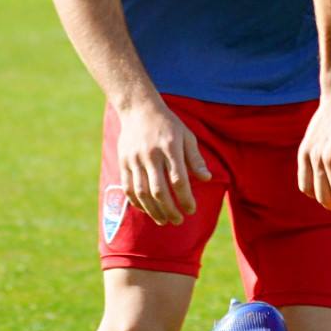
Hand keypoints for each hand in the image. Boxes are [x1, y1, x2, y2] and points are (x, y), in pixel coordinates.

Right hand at [115, 100, 211, 226]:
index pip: (178, 179)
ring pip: (142, 192)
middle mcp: (151, 154)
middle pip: (159, 190)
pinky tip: (147, 211)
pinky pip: (129, 188)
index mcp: (170, 147)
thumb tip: (207, 178)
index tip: (191, 209)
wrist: (139, 109)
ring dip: (153, 211)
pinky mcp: (123, 162)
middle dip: (169, 209)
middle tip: (178, 221)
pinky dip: (137, 203)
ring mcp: (135, 159)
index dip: (185, 198)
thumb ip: (195, 159)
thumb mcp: (187, 136)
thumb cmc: (169, 124)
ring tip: (163, 221)